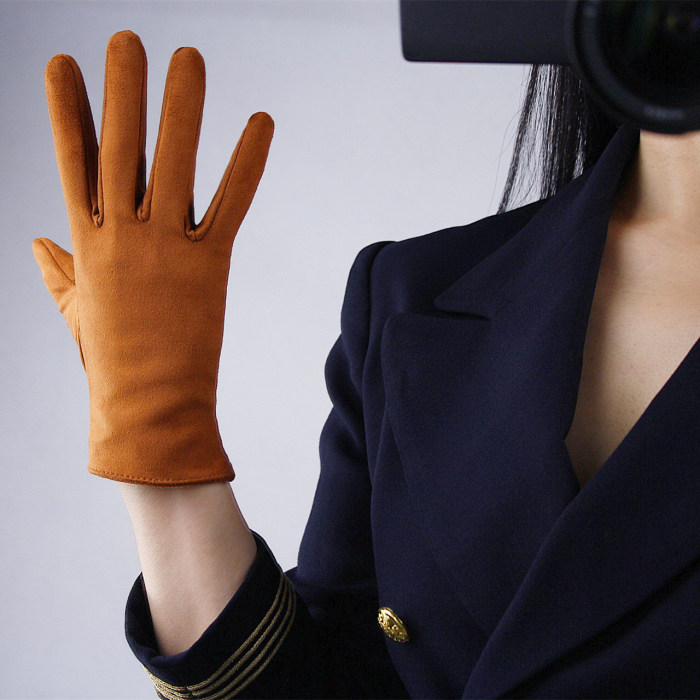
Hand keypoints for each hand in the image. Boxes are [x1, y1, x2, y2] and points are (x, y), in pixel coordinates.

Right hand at [32, 30, 273, 485]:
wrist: (145, 411)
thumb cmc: (110, 363)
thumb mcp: (76, 311)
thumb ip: (58, 272)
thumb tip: (36, 244)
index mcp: (85, 244)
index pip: (72, 163)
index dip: (68, 111)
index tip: (63, 63)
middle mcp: (120, 237)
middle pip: (119, 150)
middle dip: (122, 91)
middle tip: (128, 39)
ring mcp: (164, 250)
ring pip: (171, 164)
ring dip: (181, 107)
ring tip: (188, 55)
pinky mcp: (209, 267)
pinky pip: (230, 204)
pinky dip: (247, 163)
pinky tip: (261, 122)